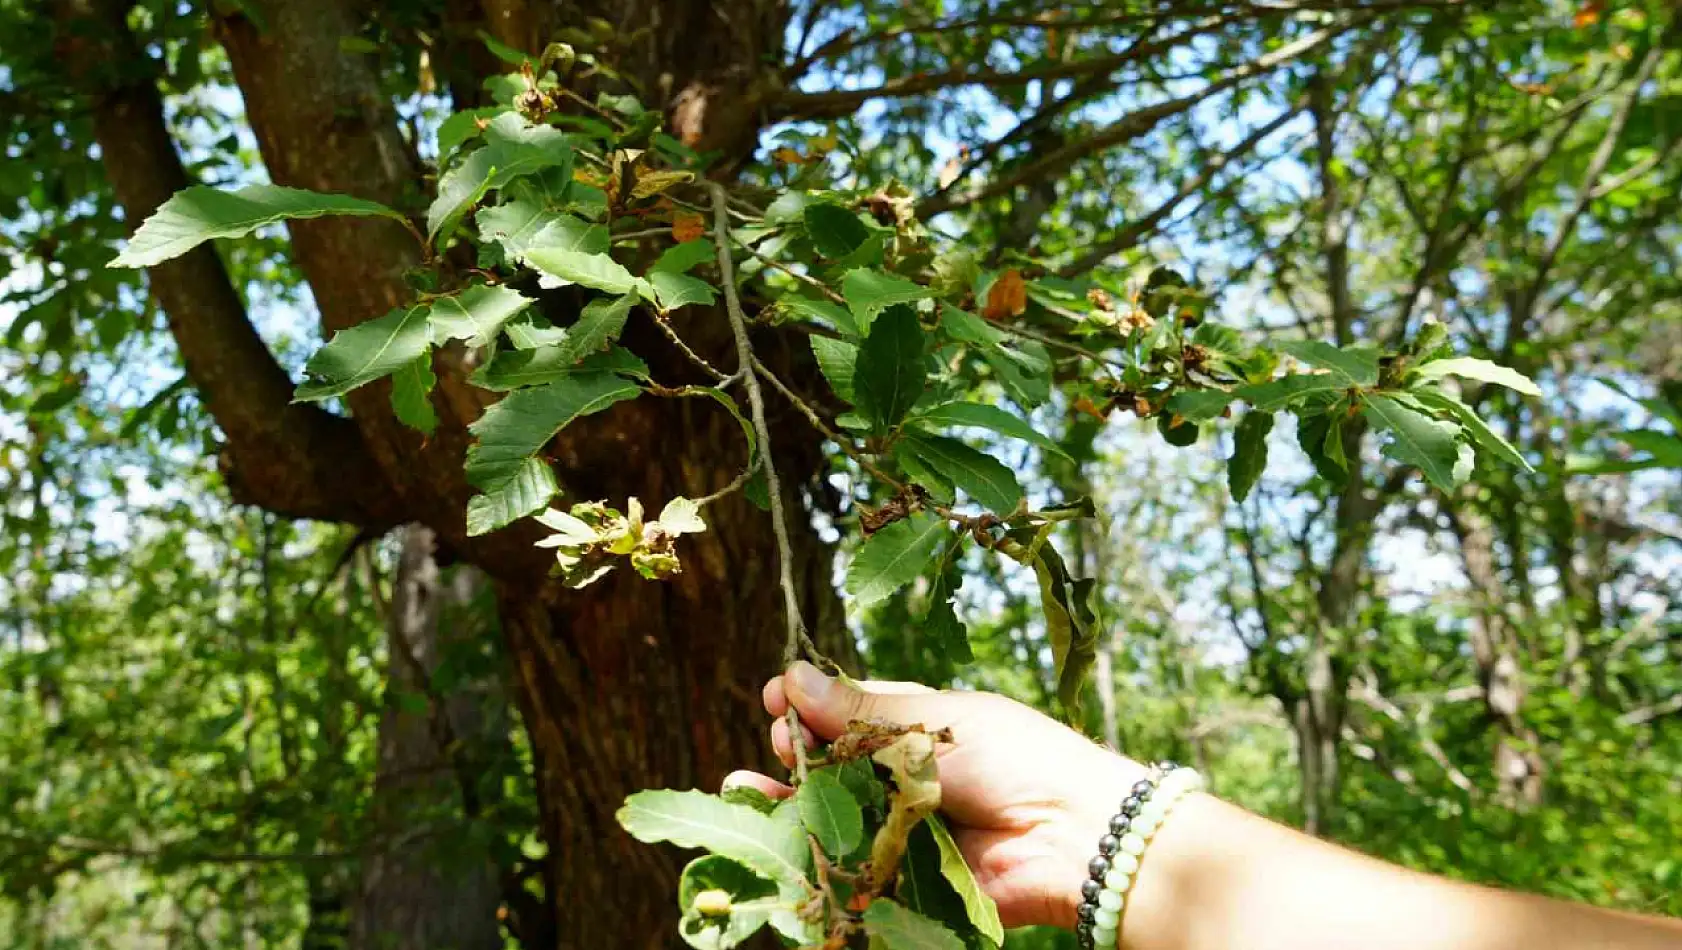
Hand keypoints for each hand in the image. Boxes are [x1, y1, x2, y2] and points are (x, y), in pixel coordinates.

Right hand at [723, 661, 1147, 929]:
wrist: (1070, 837)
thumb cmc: (1014, 760)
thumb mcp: (932, 722)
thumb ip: (860, 710)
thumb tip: (793, 677)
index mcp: (919, 724)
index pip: (850, 709)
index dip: (810, 705)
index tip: (773, 699)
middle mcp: (906, 774)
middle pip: (833, 762)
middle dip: (795, 751)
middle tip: (781, 744)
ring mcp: (902, 825)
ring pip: (833, 812)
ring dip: (787, 801)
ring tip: (744, 790)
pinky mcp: (904, 873)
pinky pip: (851, 862)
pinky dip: (814, 851)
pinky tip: (776, 837)